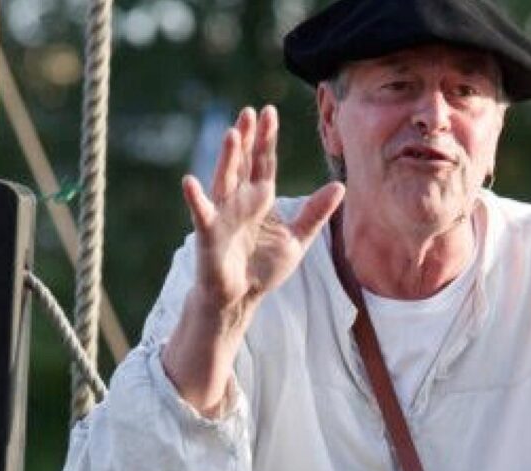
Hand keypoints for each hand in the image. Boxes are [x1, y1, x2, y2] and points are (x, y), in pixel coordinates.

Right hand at [182, 105, 343, 325]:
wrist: (241, 297)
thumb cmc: (263, 267)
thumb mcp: (296, 240)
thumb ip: (315, 213)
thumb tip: (340, 185)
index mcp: (260, 198)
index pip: (264, 163)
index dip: (266, 139)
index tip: (269, 112)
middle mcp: (240, 200)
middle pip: (243, 163)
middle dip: (246, 139)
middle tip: (250, 112)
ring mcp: (223, 214)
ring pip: (225, 180)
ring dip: (227, 158)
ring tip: (231, 134)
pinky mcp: (209, 233)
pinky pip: (202, 213)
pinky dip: (195, 199)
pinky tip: (191, 182)